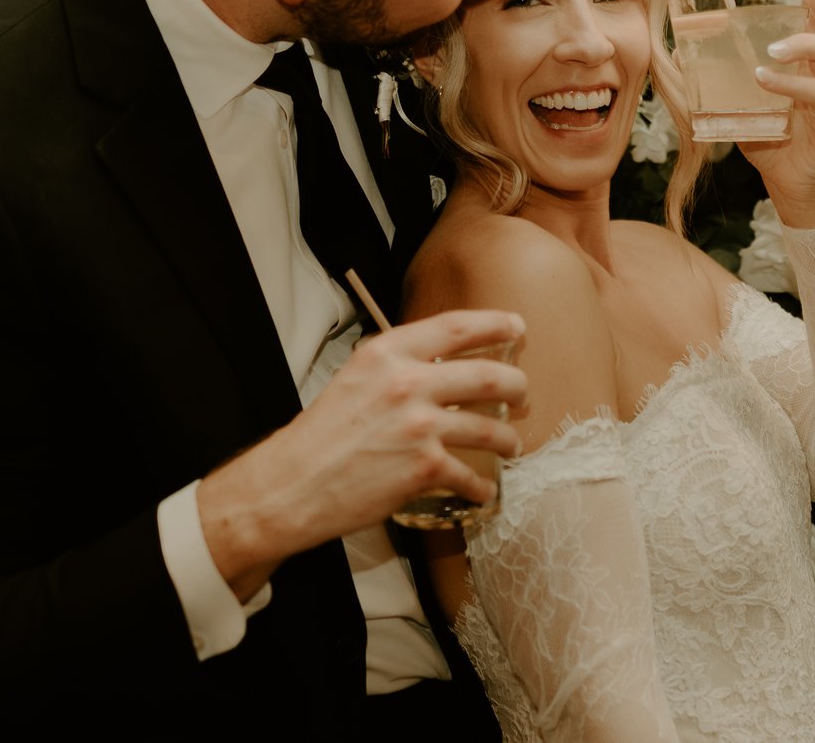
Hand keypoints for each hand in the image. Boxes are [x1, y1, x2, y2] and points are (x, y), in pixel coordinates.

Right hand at [197, 308, 527, 598]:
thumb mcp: (356, 378)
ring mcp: (419, 425)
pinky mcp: (423, 467)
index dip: (495, 324)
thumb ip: (398, 366)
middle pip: (488, 375)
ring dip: (507, 438)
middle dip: (516, 385)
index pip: (455, 327)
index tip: (517, 327)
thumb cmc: (321, 435)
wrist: (291, 485)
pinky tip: (481, 490)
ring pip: (489, 427)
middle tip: (524, 394)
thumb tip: (440, 364)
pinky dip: (479, 486)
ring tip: (511, 444)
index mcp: (388, 353)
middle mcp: (407, 382)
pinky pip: (469, 474)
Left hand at [740, 0, 814, 228]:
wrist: (789, 187)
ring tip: (764, 78)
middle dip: (801, 41)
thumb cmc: (770, 142)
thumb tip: (679, 54)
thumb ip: (718, 84)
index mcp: (799, 73)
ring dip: (796, 79)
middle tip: (772, 48)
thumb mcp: (740, 110)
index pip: (811, 33)